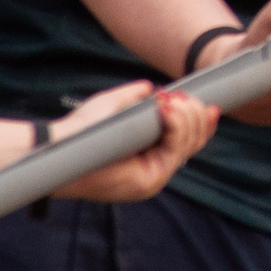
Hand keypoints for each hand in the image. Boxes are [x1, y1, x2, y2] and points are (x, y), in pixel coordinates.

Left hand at [48, 80, 221, 197]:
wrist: (59, 149)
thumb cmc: (81, 130)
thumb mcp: (115, 106)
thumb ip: (135, 97)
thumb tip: (152, 87)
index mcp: (150, 156)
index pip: (189, 141)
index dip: (203, 123)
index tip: (211, 105)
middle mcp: (155, 170)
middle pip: (194, 141)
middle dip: (195, 114)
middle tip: (178, 97)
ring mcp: (153, 178)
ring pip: (188, 144)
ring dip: (185, 117)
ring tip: (168, 101)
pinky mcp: (148, 183)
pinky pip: (174, 151)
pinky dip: (175, 126)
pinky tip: (167, 110)